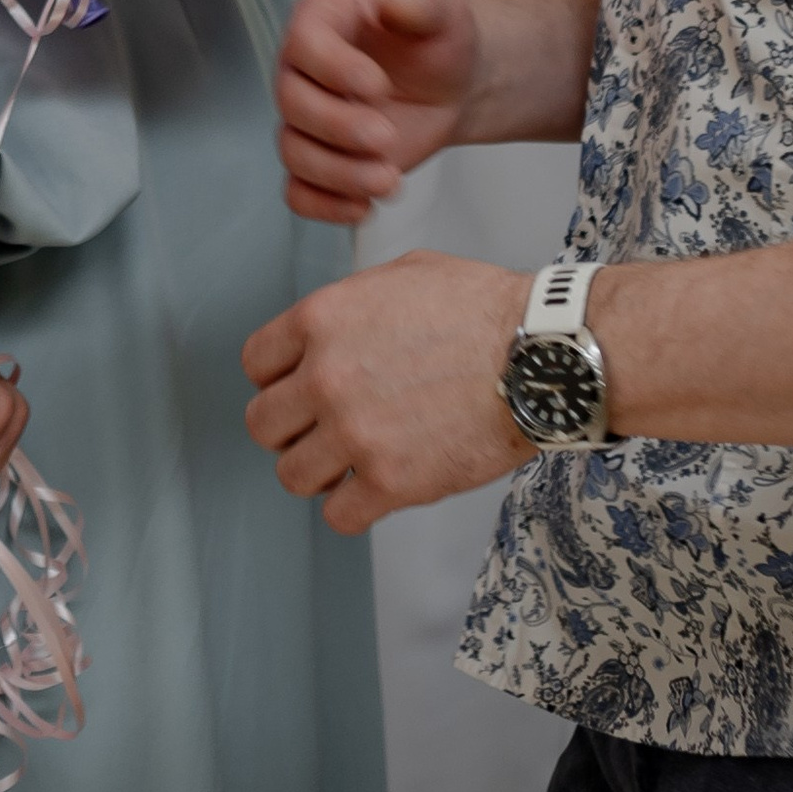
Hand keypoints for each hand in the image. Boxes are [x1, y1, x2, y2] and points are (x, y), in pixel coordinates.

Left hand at [243, 249, 527, 530]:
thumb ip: (352, 305)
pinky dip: (353, 508)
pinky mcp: (391, 482)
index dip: (276, 379)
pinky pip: (340, 516)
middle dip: (289, 427)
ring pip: (292, 475)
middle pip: (263, 424)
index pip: (255, 364)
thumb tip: (337, 327)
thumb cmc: (481, 310)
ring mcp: (355, 433)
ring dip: (317, 471)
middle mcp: (325, 377)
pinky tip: (374, 490)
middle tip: (318, 429)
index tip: (295, 389)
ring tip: (346, 462)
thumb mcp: (401, 275)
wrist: (538, 357)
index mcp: (320, 320)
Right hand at [276, 0, 481, 223]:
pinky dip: (324, 206)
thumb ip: (421, 1)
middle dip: (338, 127)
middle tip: (388, 137)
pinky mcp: (323, 159)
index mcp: (323, 18)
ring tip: (390, 179)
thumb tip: (396, 4)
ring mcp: (309, 118)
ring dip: (338, 173)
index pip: (303, 43)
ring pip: (294, 152)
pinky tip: (365, 207)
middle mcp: (304, 68)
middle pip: (291, 103)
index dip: (333, 69)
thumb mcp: (442, 5)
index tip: (378, 86)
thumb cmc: (440, 37)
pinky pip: (299, 191)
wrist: (454, 83)